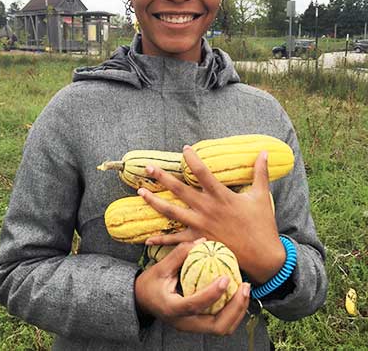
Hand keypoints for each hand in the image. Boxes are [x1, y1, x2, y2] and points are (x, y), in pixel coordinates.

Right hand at [135, 238, 250, 334]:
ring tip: (245, 290)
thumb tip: (201, 241)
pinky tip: (238, 294)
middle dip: (235, 308)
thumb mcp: (160, 268)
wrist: (142, 301)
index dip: (211, 294)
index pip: (194, 305)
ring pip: (223, 328)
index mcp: (172, 308)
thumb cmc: (150, 283)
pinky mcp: (200, 325)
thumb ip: (179, 255)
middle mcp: (185, 323)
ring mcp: (194, 327)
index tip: (225, 278)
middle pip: (217, 326)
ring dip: (238, 311)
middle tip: (245, 287)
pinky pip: (221, 323)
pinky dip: (233, 311)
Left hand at [138, 148, 285, 283]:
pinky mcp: (199, 242)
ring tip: (140, 193)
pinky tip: (147, 239)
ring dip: (154, 202)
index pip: (203, 172)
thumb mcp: (261, 196)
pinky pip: (176, 241)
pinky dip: (161, 240)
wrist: (263, 258)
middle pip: (180, 190)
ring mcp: (201, 226)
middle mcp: (207, 209)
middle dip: (162, 177)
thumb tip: (265, 152)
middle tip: (148, 167)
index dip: (192, 159)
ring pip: (172, 212)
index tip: (184, 148)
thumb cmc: (262, 225)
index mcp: (222, 196)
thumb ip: (261, 172)